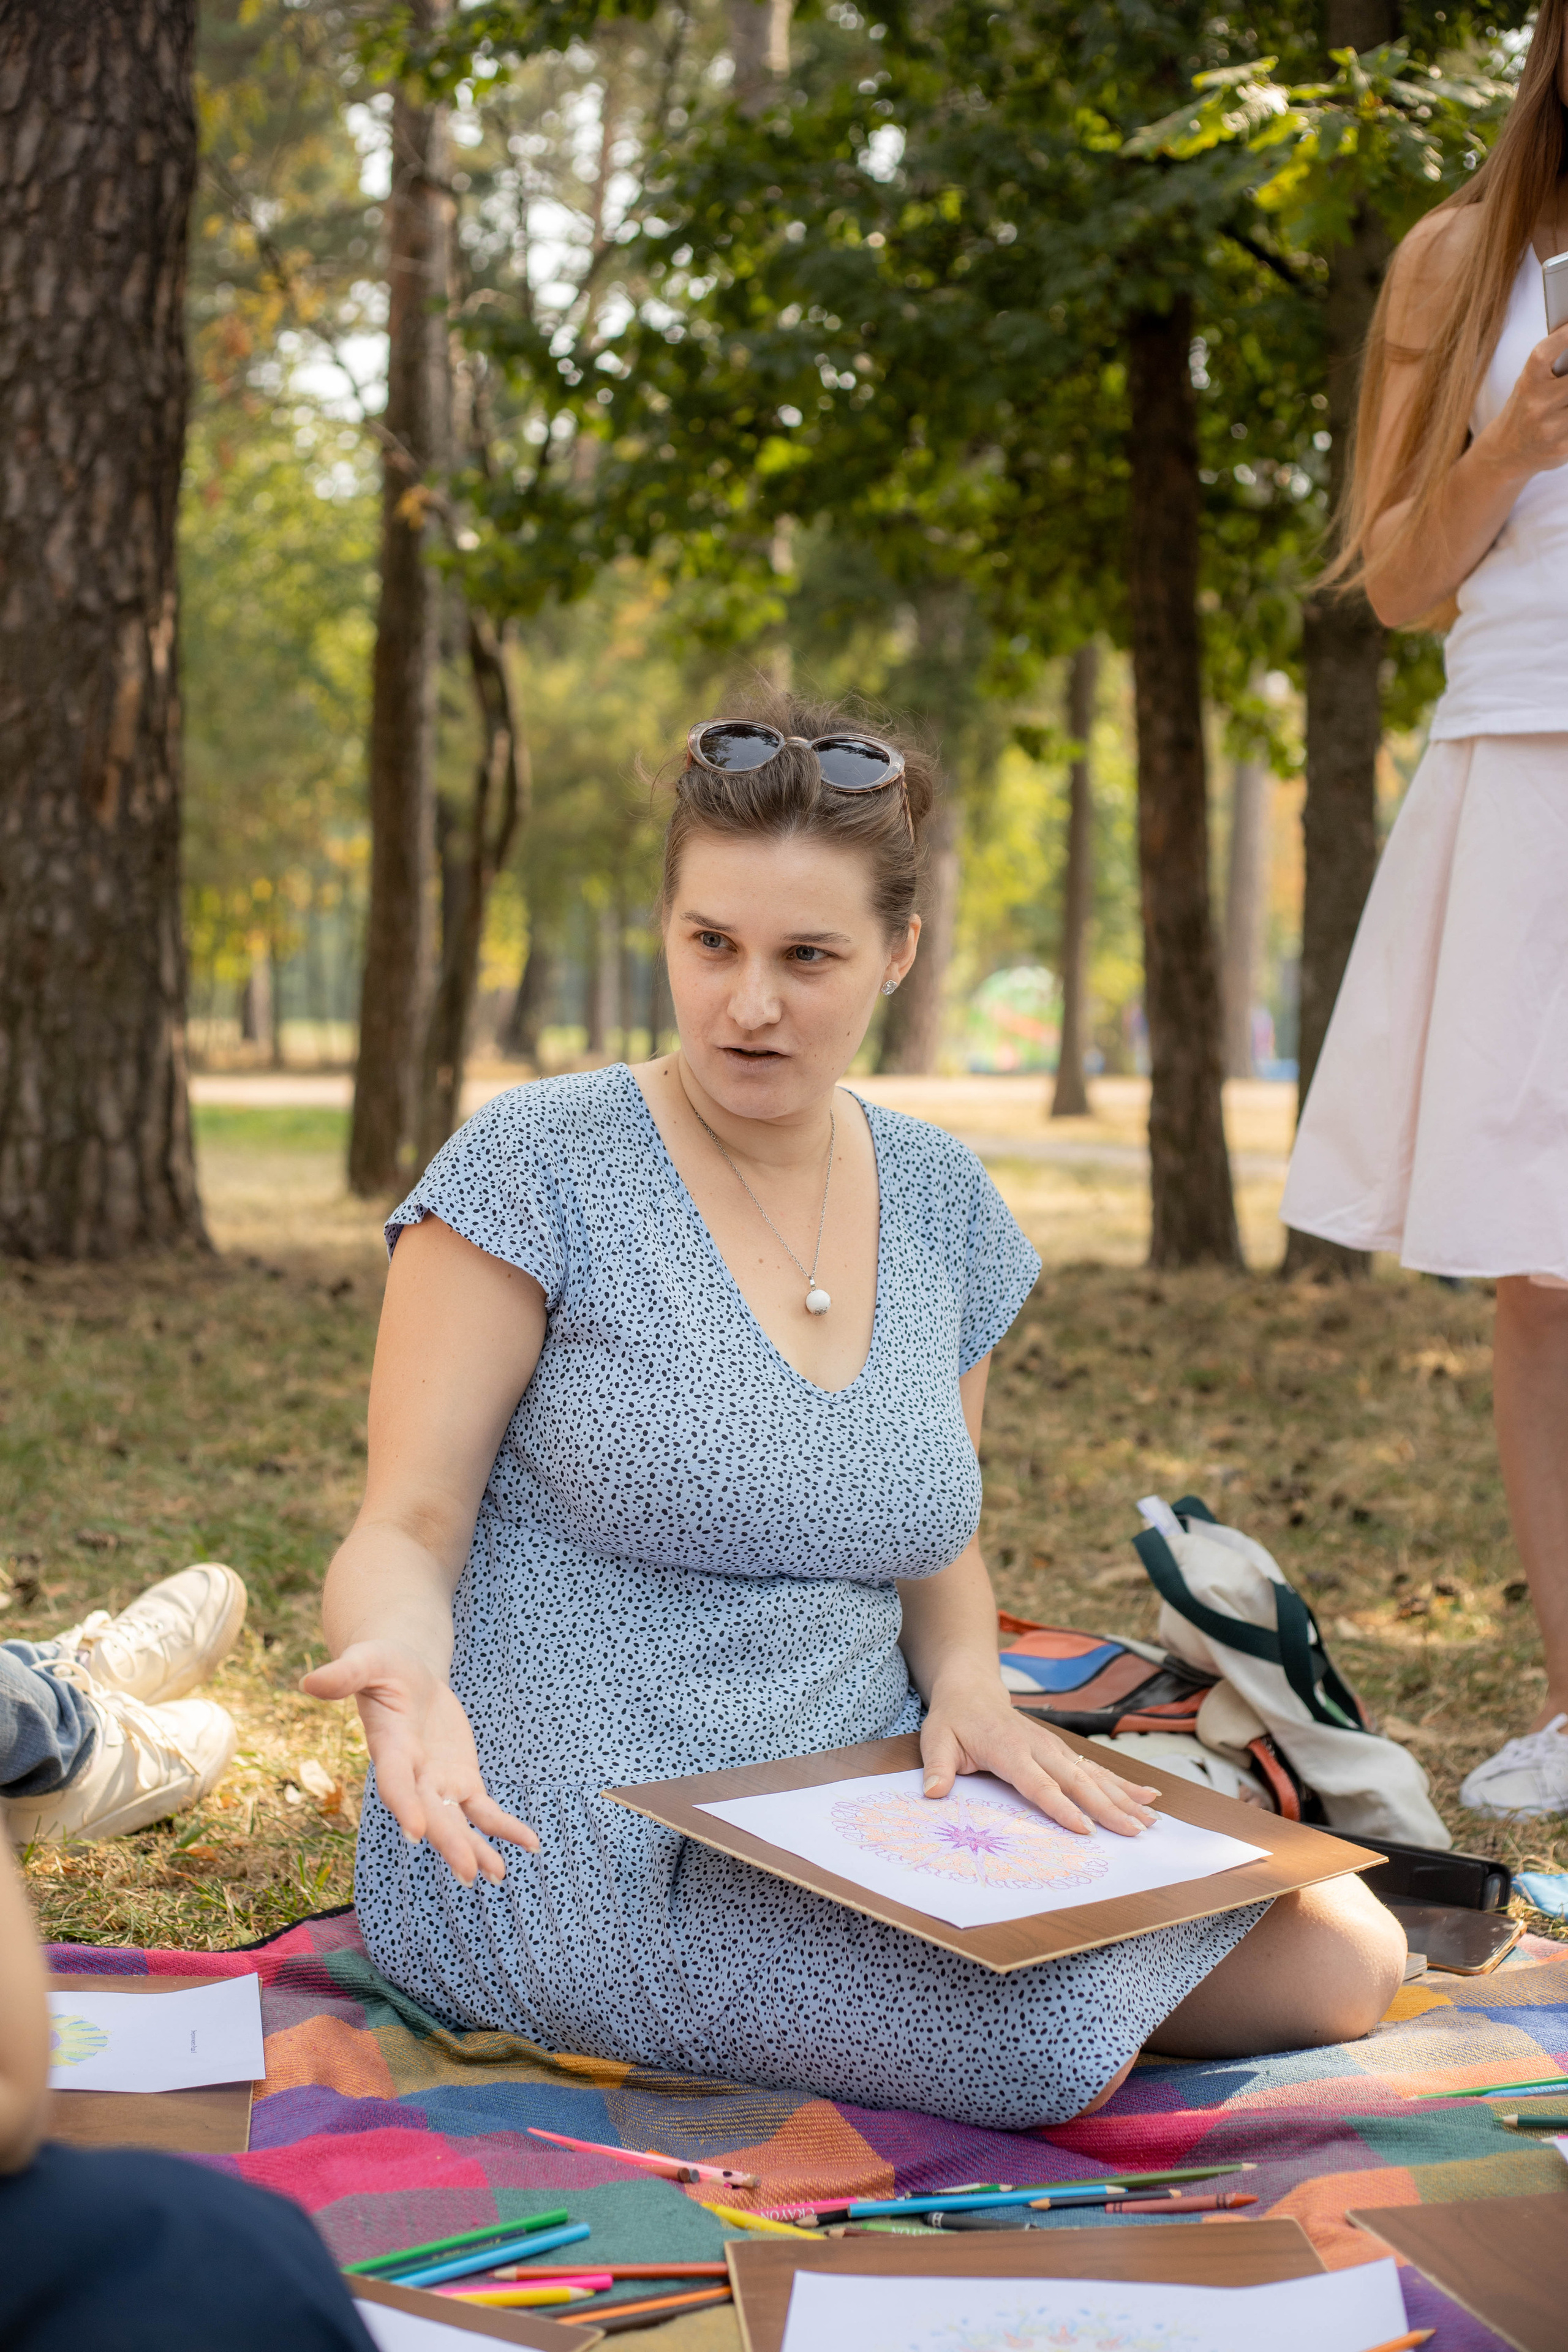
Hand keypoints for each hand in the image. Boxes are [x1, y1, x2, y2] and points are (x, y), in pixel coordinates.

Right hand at [302, 1641, 538, 1885]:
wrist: (406, 1677)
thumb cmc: (383, 1666)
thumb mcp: (368, 1660)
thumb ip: (345, 1673)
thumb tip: (308, 1681)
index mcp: (390, 1749)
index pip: (395, 1784)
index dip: (405, 1806)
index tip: (415, 1834)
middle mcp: (413, 1775)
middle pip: (431, 1814)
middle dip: (450, 1843)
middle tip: (470, 1875)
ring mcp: (438, 1783)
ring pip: (457, 1822)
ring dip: (476, 1848)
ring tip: (498, 1876)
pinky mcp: (461, 1781)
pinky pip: (484, 1810)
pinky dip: (505, 1827)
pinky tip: (531, 1844)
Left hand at [919, 1677, 1159, 1837]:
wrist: (971, 1690)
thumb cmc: (953, 1721)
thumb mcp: (937, 1741)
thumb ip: (938, 1768)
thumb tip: (932, 1793)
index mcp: (1009, 1750)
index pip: (1039, 1783)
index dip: (1061, 1807)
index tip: (1085, 1829)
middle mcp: (1039, 1747)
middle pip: (1077, 1781)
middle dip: (1108, 1808)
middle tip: (1135, 1832)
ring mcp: (1055, 1748)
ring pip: (1094, 1775)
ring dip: (1124, 1798)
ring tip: (1151, 1820)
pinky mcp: (1063, 1751)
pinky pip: (1096, 1769)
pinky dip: (1123, 1784)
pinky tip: (1147, 1797)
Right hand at [1483, 325, 1567, 477]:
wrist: (1505, 453)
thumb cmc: (1524, 409)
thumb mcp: (1530, 382)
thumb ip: (1556, 364)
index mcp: (1528, 383)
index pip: (1546, 352)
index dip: (1564, 336)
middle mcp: (1537, 406)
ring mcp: (1551, 430)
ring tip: (1567, 396)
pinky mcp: (1563, 448)